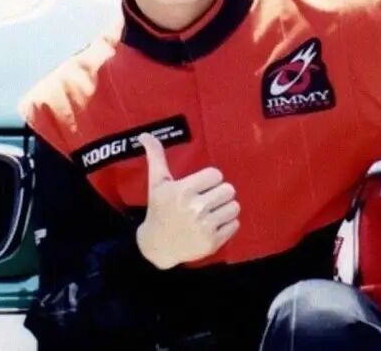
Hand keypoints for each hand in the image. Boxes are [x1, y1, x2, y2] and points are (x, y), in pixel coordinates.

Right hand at [134, 133, 239, 269]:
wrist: (157, 246)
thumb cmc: (159, 210)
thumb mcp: (157, 183)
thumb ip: (156, 157)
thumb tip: (145, 134)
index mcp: (183, 191)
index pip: (216, 175)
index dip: (210, 180)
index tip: (201, 186)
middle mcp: (195, 209)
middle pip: (229, 190)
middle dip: (219, 193)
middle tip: (208, 199)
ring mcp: (205, 227)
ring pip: (234, 207)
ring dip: (225, 208)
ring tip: (213, 211)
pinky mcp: (213, 243)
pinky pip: (235, 225)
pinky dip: (227, 224)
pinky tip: (214, 225)